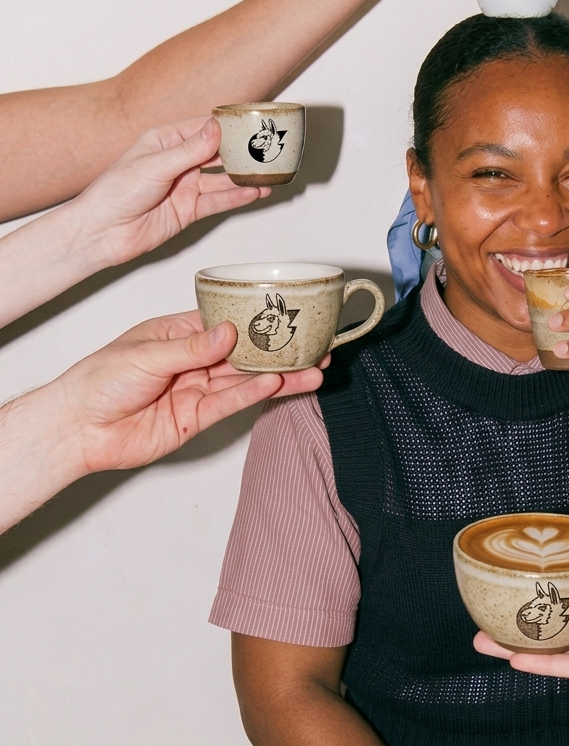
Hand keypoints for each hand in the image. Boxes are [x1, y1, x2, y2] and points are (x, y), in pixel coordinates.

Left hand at [52, 312, 323, 473]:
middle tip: (313, 346)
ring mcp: (197, 389)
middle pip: (245, 353)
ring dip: (279, 375)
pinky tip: (277, 385)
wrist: (77, 430)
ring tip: (312, 370)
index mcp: (178, 334)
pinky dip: (254, 394)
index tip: (286, 315)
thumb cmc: (96, 382)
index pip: (226, 322)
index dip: (256, 319)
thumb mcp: (144, 354)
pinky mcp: (197, 418)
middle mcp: (192, 361)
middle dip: (279, 350)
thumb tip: (228, 332)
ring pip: (246, 380)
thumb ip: (191, 347)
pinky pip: (232, 404)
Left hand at [74, 117, 267, 267]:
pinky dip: (237, 198)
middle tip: (266, 149)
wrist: (102, 232)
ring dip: (244, 177)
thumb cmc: (115, 193)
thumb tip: (216, 128)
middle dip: (241, 152)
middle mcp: (177, 162)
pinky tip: (254, 193)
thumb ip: (190, 150)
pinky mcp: (189, 210)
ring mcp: (185, 187)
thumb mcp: (155, 165)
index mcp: (164, 141)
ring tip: (268, 174)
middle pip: (217, 153)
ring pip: (222, 179)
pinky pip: (218, 201)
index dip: (227, 125)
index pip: (202, 128)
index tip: (250, 122)